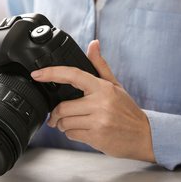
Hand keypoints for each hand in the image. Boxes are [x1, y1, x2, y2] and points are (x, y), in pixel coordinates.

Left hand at [30, 40, 154, 162]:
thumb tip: (93, 44)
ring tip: (69, 124)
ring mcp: (99, 120)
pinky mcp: (96, 137)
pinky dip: (70, 133)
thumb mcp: (115, 86)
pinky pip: (71, 134)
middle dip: (56, 114)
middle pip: (63, 107)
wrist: (144, 136)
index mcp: (103, 87)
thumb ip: (100, 66)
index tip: (36, 74)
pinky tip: (80, 131)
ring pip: (65, 122)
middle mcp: (101, 103)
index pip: (72, 75)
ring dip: (62, 124)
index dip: (51, 73)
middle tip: (57, 116)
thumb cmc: (127, 110)